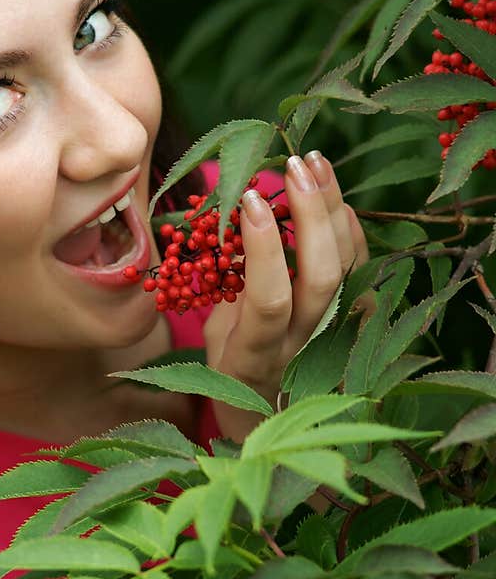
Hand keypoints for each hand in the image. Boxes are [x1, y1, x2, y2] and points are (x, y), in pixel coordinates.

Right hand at [203, 151, 373, 444]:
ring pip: (351, 266)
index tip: (249, 200)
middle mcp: (304, 346)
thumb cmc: (231, 371)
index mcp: (256, 354)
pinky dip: (350, 226)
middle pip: (324, 276)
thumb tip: (236, 225)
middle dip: (311, 214)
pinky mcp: (358, 323)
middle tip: (293, 167)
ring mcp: (336, 335)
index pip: (269, 299)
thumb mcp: (216, 337)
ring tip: (314, 163)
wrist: (271, 415)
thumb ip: (231, 290)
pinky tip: (332, 194)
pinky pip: (364, 267)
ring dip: (334, 208)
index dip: (263, 248)